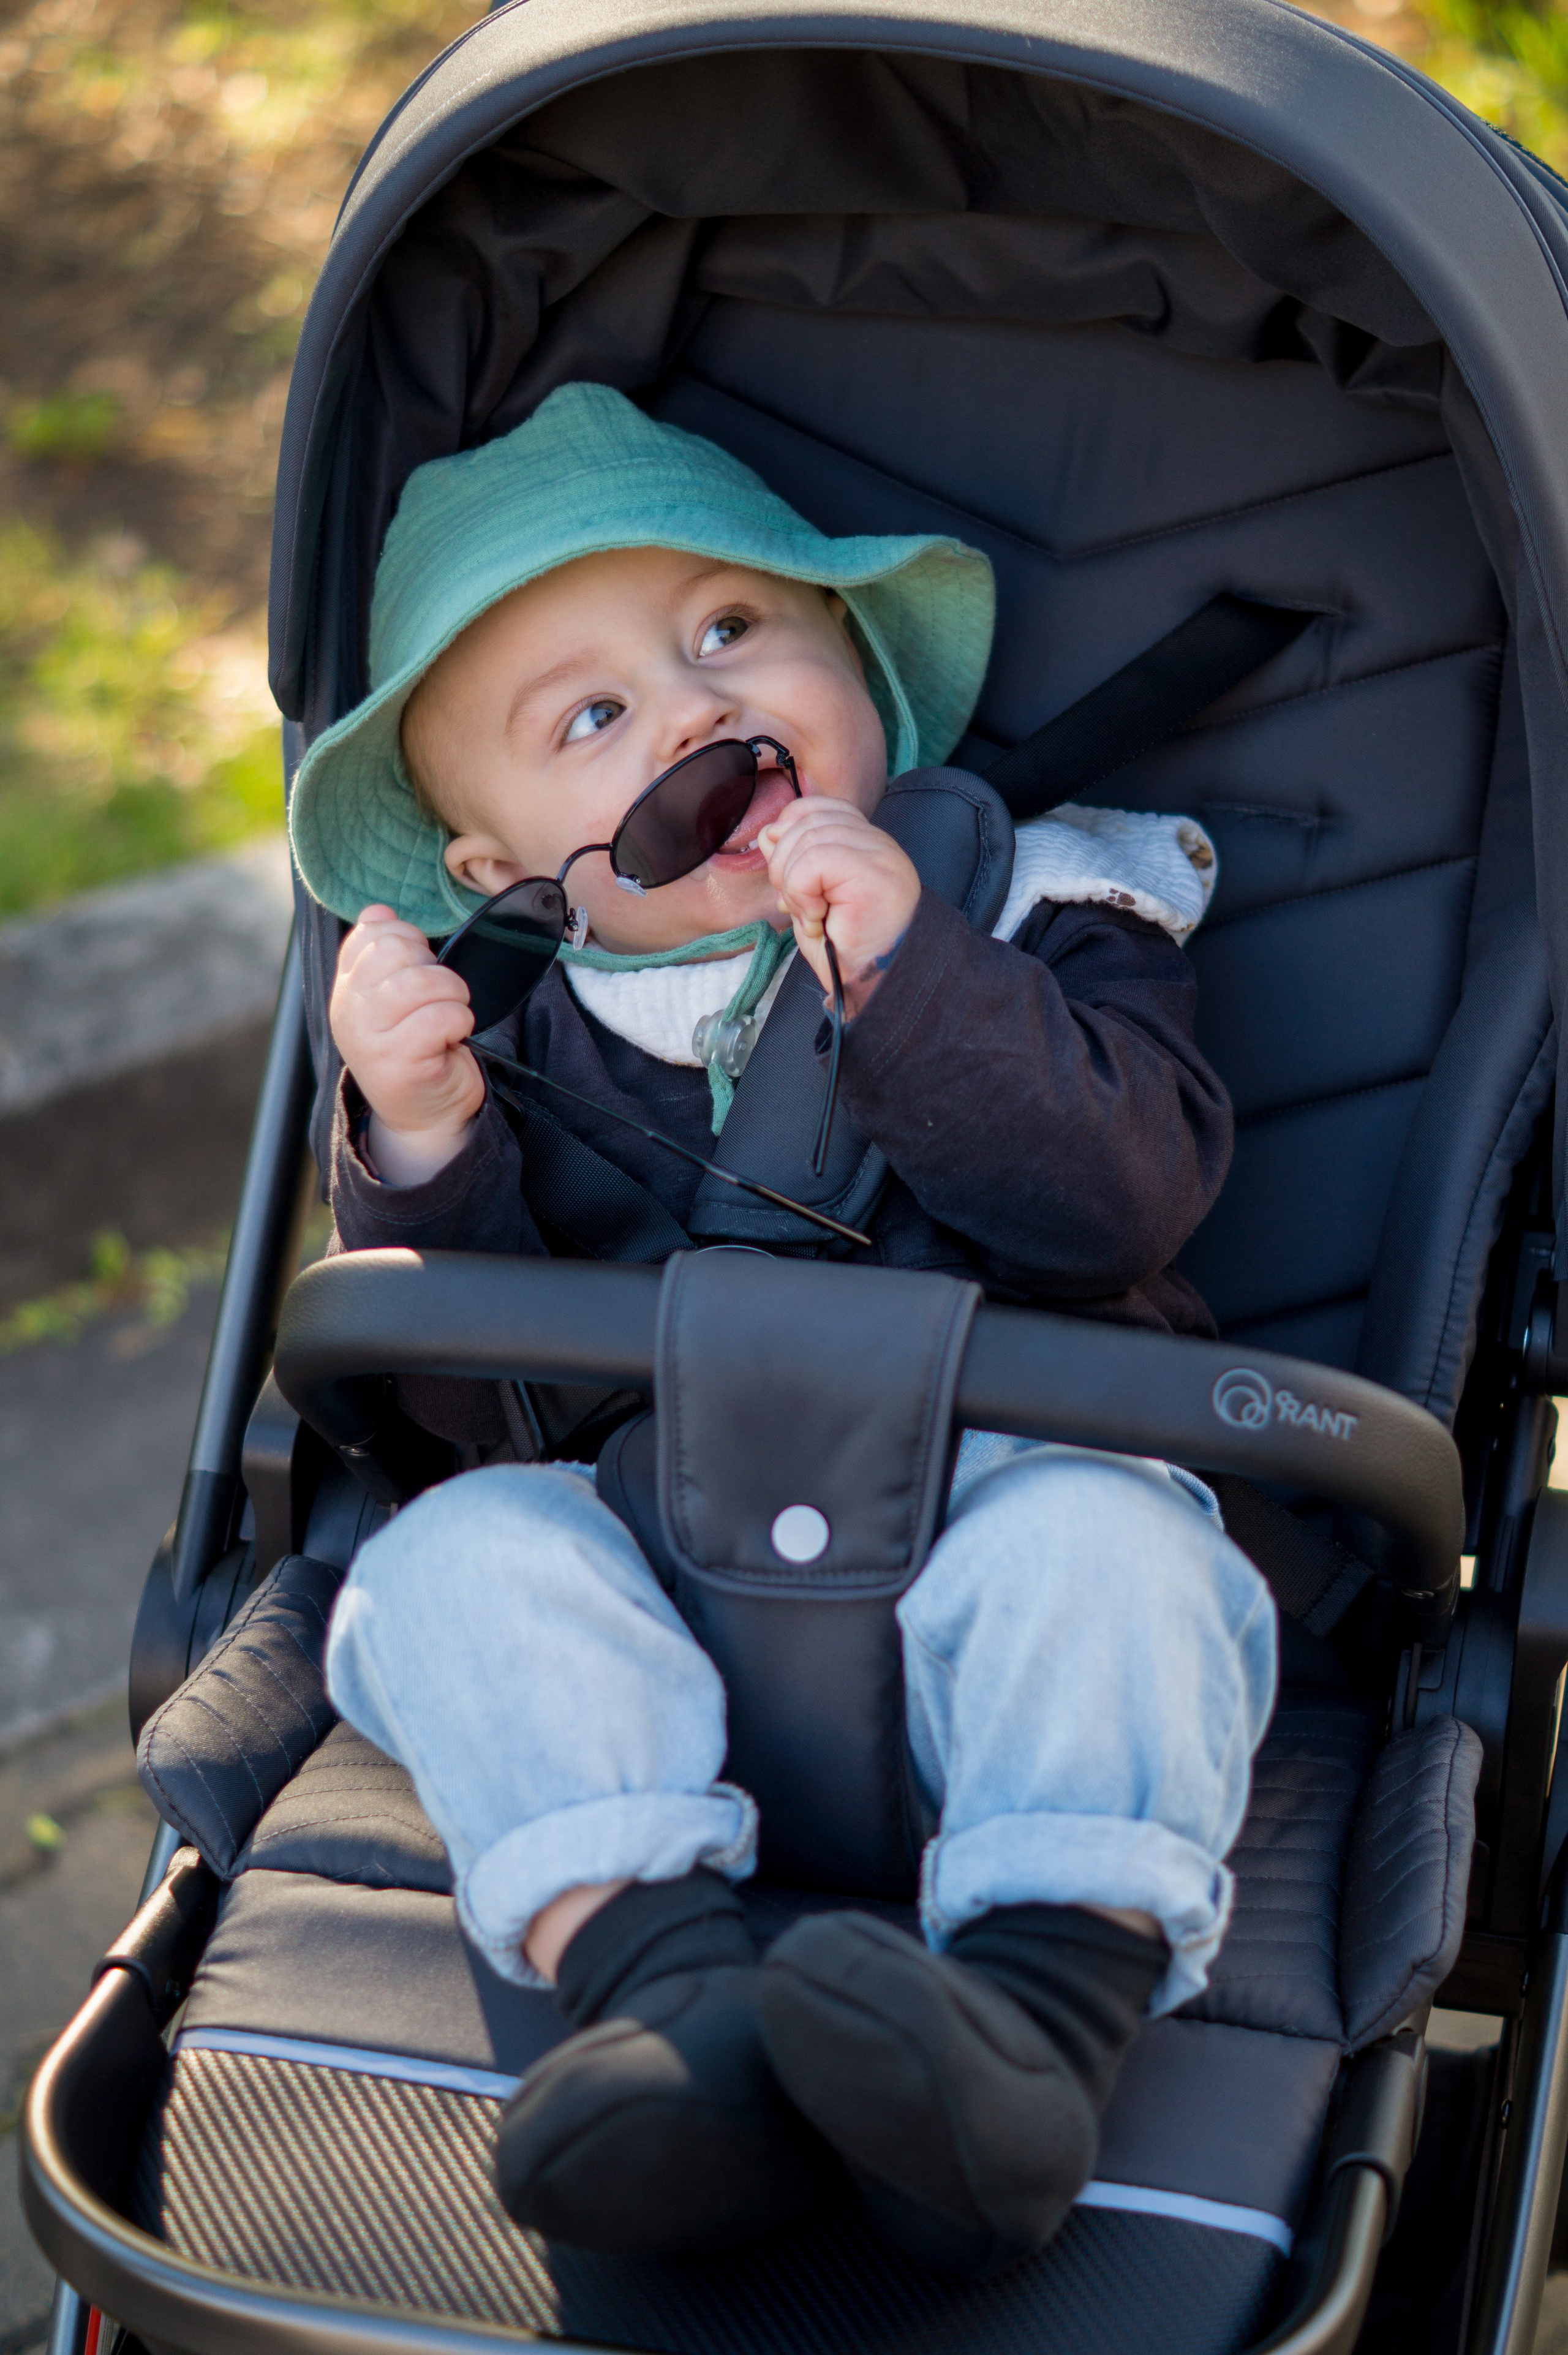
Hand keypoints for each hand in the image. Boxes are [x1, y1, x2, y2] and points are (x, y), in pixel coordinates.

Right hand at [329, 906, 484, 1184]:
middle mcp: (349, 1010)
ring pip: (419, 982)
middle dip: (434, 966)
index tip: (422, 970)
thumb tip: (378, 911)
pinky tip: (455, 1037)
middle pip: (395, 950)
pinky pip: (439, 1018)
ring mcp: (369, 1038)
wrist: (425, 1117)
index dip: (411, 940)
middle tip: (443, 997)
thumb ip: (385, 953)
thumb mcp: (397, 998)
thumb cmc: (419, 1051)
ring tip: (453, 1015)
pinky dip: (459, 1021)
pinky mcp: (398, 1062)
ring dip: (453, 994)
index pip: (373, 933)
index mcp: (347, 988)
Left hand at [757, 797, 919, 1008]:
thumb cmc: (846, 950)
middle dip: (783, 863)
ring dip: (792, 884)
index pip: (817, 807)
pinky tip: (816, 919)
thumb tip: (768, 832)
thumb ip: (791, 861)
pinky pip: (814, 860)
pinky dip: (801, 892)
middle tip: (797, 906)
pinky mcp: (874, 871)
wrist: (874, 985)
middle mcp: (877, 842)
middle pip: (807, 819)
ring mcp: (880, 853)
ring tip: (810, 916)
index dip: (789, 833)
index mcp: (864, 843)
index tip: (789, 880)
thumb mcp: (807, 898)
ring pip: (807, 838)